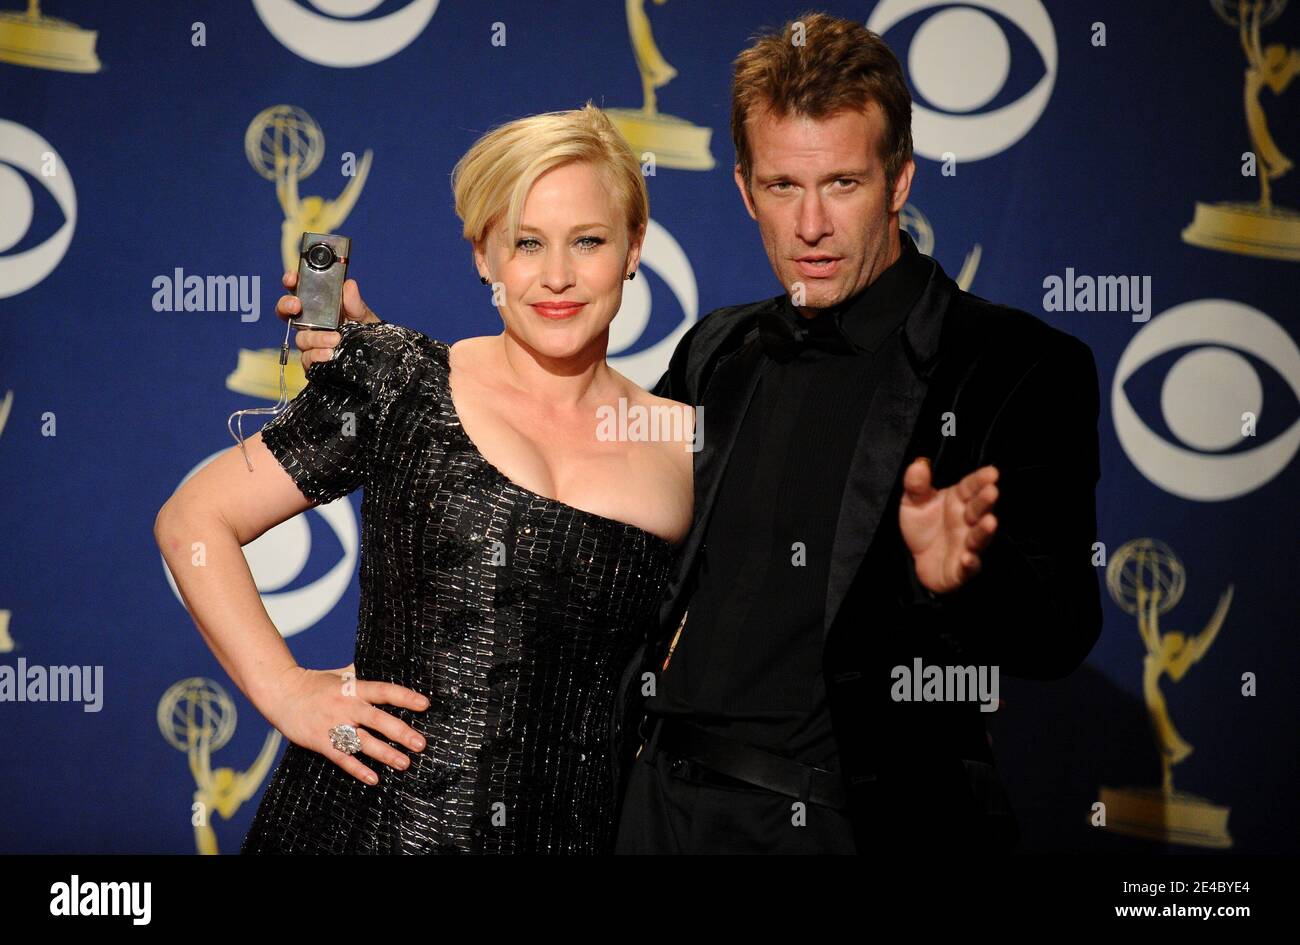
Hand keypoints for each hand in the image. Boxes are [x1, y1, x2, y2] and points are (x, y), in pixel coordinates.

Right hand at [264, 663, 428, 785]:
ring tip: (404, 763)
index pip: (384, 691)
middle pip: (377, 720)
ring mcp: (333, 725)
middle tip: (420, 743)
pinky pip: (342, 758)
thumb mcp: (340, 674)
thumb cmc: (314, 683)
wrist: (281, 693)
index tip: (425, 704)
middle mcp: (346, 707)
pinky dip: (358, 769)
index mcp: (353, 688)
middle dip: (400, 732)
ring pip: (363, 742)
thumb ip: (362, 674)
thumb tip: (386, 666)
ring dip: (385, 754)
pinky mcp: (321, 742)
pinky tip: (374, 778)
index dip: (404, 697)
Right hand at [275, 270, 380, 371]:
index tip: (292, 278)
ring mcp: (310, 343)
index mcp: (318, 306)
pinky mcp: (313, 362)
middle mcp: (309, 323)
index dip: (291, 282)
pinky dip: (316, 355)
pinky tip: (329, 354)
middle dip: (286, 306)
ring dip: (315, 337)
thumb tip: (349, 284)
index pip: (298, 290)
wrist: (373, 357)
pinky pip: (307, 359)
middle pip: (287, 312)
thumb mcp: (362, 315)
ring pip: (301, 338)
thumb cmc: (364, 331)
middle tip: (296, 306)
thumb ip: (354, 302)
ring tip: (335, 339)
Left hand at [899, 457, 998, 594]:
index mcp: (958, 501)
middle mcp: (967, 522)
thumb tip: (918, 464)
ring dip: (984, 531)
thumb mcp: (913, 502)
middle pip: (978, 510)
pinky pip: (968, 568)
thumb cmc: (923, 527)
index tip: (991, 472)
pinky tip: (968, 558)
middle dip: (985, 501)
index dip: (980, 480)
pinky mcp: (962, 570)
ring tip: (990, 522)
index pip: (971, 487)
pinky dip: (970, 564)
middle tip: (992, 492)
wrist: (917, 560)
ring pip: (979, 538)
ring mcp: (967, 545)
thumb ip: (916, 484)